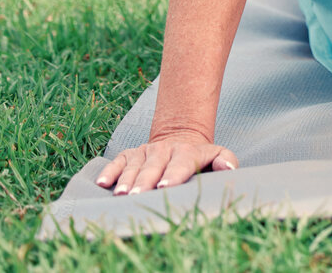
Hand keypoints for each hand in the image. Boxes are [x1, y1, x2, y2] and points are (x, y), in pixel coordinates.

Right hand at [94, 130, 239, 196]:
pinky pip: (118, 161)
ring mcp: (146, 151)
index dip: (173, 175)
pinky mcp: (131, 153)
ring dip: (127, 179)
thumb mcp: (217, 154)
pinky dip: (110, 170)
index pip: (181, 163)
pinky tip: (103, 183)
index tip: (165, 186)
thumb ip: (226, 160)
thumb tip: (229, 168)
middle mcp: (164, 150)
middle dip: (145, 181)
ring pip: (135, 166)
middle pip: (154, 167)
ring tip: (121, 194)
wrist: (180, 136)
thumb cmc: (200, 157)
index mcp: (186, 152)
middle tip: (137, 195)